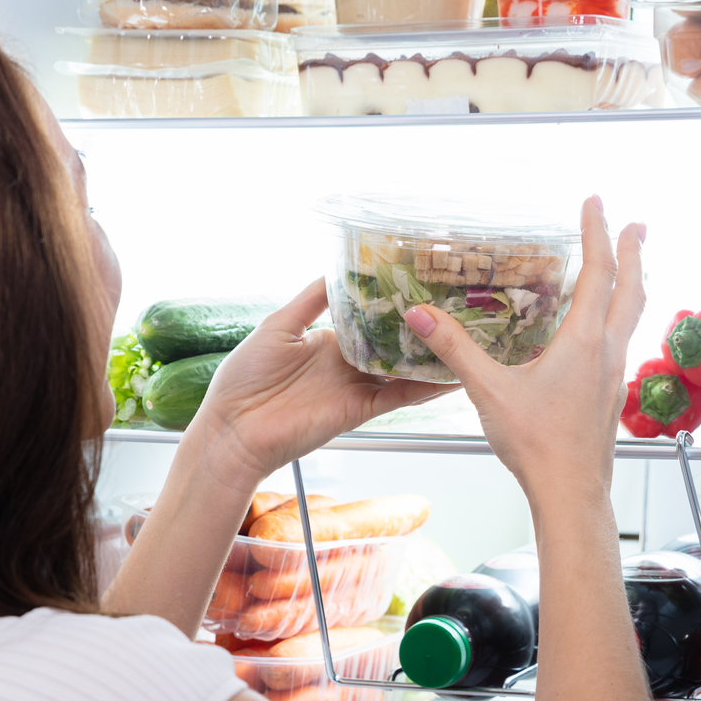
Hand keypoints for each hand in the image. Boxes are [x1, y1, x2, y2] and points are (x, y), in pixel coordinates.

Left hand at [188, 281, 444, 490]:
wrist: (233, 430)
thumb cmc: (244, 378)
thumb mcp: (277, 325)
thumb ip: (310, 300)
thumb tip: (336, 269)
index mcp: (326, 341)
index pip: (368, 319)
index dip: (392, 304)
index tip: (420, 283)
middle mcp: (345, 364)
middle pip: (391, 343)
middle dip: (419, 329)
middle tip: (456, 306)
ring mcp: (354, 388)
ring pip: (402, 369)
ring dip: (430, 357)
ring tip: (466, 337)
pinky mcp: (359, 411)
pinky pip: (397, 396)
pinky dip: (424, 387)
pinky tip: (450, 374)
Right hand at [403, 198, 644, 501]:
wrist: (570, 493)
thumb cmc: (537, 444)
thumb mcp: (488, 391)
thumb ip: (455, 349)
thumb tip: (420, 315)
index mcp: (583, 341)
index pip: (598, 272)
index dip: (597, 233)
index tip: (596, 203)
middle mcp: (606, 352)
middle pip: (632, 290)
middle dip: (634, 252)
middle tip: (637, 224)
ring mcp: (613, 376)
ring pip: (631, 318)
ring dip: (632, 285)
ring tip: (627, 269)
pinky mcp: (610, 397)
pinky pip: (620, 344)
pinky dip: (617, 320)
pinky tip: (600, 333)